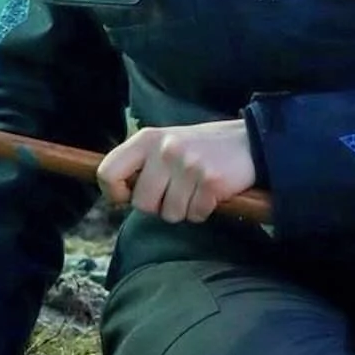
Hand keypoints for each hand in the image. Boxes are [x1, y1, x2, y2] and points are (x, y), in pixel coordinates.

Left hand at [96, 120, 257, 223]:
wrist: (246, 141)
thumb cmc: (198, 148)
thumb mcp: (163, 143)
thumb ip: (140, 163)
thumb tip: (117, 193)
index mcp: (146, 139)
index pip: (108, 172)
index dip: (114, 192)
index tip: (127, 196)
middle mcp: (164, 150)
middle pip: (141, 203)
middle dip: (157, 206)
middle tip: (173, 192)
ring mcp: (188, 165)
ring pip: (169, 214)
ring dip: (182, 210)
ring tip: (194, 190)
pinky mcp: (210, 181)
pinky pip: (195, 215)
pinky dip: (202, 211)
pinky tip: (209, 194)